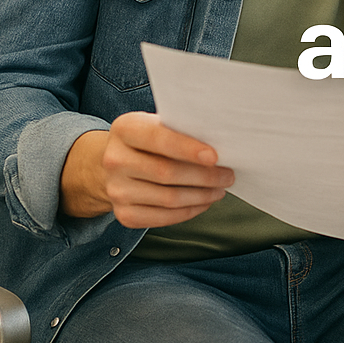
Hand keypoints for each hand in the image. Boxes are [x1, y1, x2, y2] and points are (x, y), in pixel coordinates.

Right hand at [60, 112, 233, 227]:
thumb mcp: (160, 125)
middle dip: (204, 176)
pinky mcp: (123, 213)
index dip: (187, 149)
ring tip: (220, 189)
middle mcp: (114, 160)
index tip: (214, 156)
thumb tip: (221, 144)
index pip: (158, 138)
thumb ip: (182, 130)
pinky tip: (204, 202)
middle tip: (228, 175)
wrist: (119, 162)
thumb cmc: (152, 140)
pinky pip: (162, 217)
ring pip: (168, 198)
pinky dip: (189, 211)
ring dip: (201, 196)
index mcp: (125, 129)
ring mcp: (116, 189)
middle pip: (166, 172)